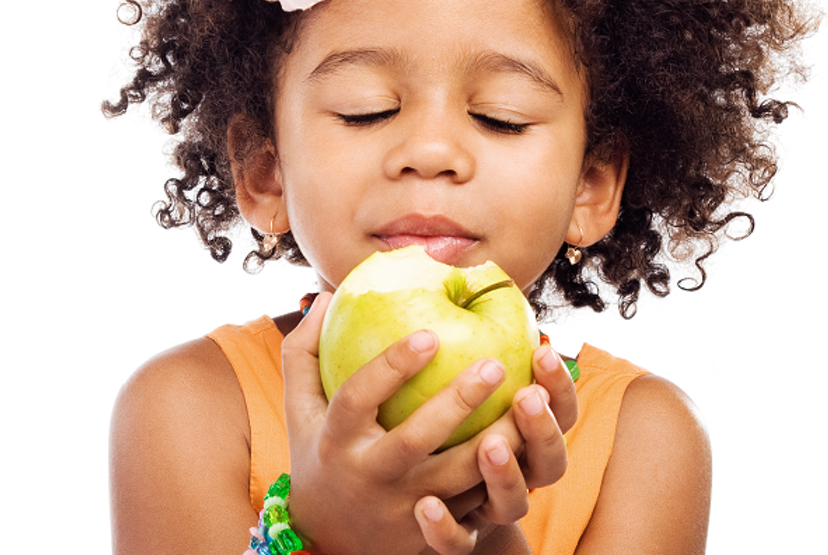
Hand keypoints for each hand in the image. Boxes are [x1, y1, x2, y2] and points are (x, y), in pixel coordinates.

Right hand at [281, 293, 510, 554]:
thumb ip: (304, 353)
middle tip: (495, 364)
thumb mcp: (301, 409)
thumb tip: (327, 296)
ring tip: (526, 401)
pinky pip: (472, 504)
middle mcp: (368, 476)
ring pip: (456, 477)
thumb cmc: (322, 452)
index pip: (357, 398)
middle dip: (457, 400)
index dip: (391, 366)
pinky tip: (526, 439)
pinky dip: (501, 473)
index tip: (430, 334)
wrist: (332, 540)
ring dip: (496, 441)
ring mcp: (399, 508)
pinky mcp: (426, 534)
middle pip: (415, 438)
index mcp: (335, 440)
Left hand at [413, 344, 578, 553]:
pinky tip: (422, 504)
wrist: (408, 510)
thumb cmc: (430, 432)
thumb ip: (444, 346)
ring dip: (505, 474)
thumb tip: (419, 276)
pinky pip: (457, 543)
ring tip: (488, 445)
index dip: (558, 383)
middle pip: (550, 461)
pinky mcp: (456, 540)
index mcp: (521, 435)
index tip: (541, 348)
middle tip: (524, 396)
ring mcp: (485, 511)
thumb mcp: (445, 389)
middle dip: (543, 428)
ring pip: (511, 504)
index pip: (558, 409)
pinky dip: (446, 527)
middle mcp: (514, 475)